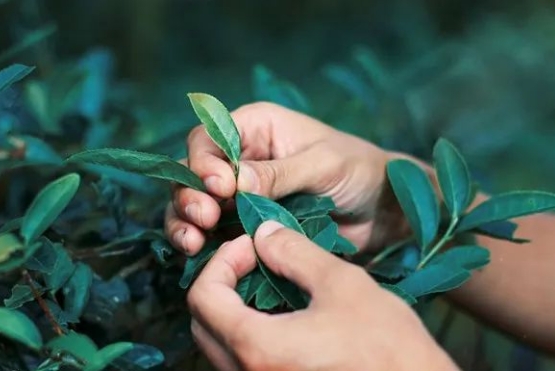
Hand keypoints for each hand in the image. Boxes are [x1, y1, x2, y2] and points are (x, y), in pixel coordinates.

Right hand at [165, 102, 410, 254]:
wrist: (381, 209)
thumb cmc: (359, 170)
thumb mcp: (322, 164)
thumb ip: (278, 173)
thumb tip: (232, 182)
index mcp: (256, 128)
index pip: (209, 138)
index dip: (204, 163)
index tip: (220, 188)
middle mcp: (240, 158)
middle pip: (193, 173)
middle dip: (189, 195)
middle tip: (205, 218)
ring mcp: (240, 194)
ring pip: (195, 204)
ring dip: (186, 221)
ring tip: (194, 241)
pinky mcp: (245, 225)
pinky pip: (213, 233)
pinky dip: (202, 243)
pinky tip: (200, 253)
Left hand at [188, 221, 458, 370]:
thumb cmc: (388, 346)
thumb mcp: (342, 285)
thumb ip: (293, 253)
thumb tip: (262, 234)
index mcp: (256, 348)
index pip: (202, 296)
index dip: (222, 260)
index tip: (253, 246)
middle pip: (203, 321)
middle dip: (224, 281)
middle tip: (258, 259)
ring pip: (220, 343)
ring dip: (235, 306)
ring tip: (272, 281)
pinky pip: (241, 360)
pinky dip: (249, 330)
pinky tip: (284, 313)